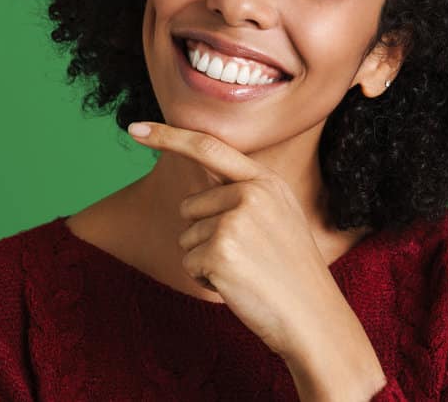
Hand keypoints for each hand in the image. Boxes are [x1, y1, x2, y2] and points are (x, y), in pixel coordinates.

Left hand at [126, 120, 352, 361]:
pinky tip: (238, 287)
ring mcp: (234, 222)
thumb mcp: (279, 217)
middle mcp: (250, 194)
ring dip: (207, 261)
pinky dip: (206, 280)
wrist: (313, 318)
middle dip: (206, 236)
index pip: (208, 147)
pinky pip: (189, 264)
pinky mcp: (220, 252)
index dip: (168, 136)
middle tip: (247, 258)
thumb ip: (245, 195)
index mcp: (265, 181)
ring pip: (187, 237)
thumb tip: (197, 196)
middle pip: (190, 207)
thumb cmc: (291, 274)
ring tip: (247, 273)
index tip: (134, 128)